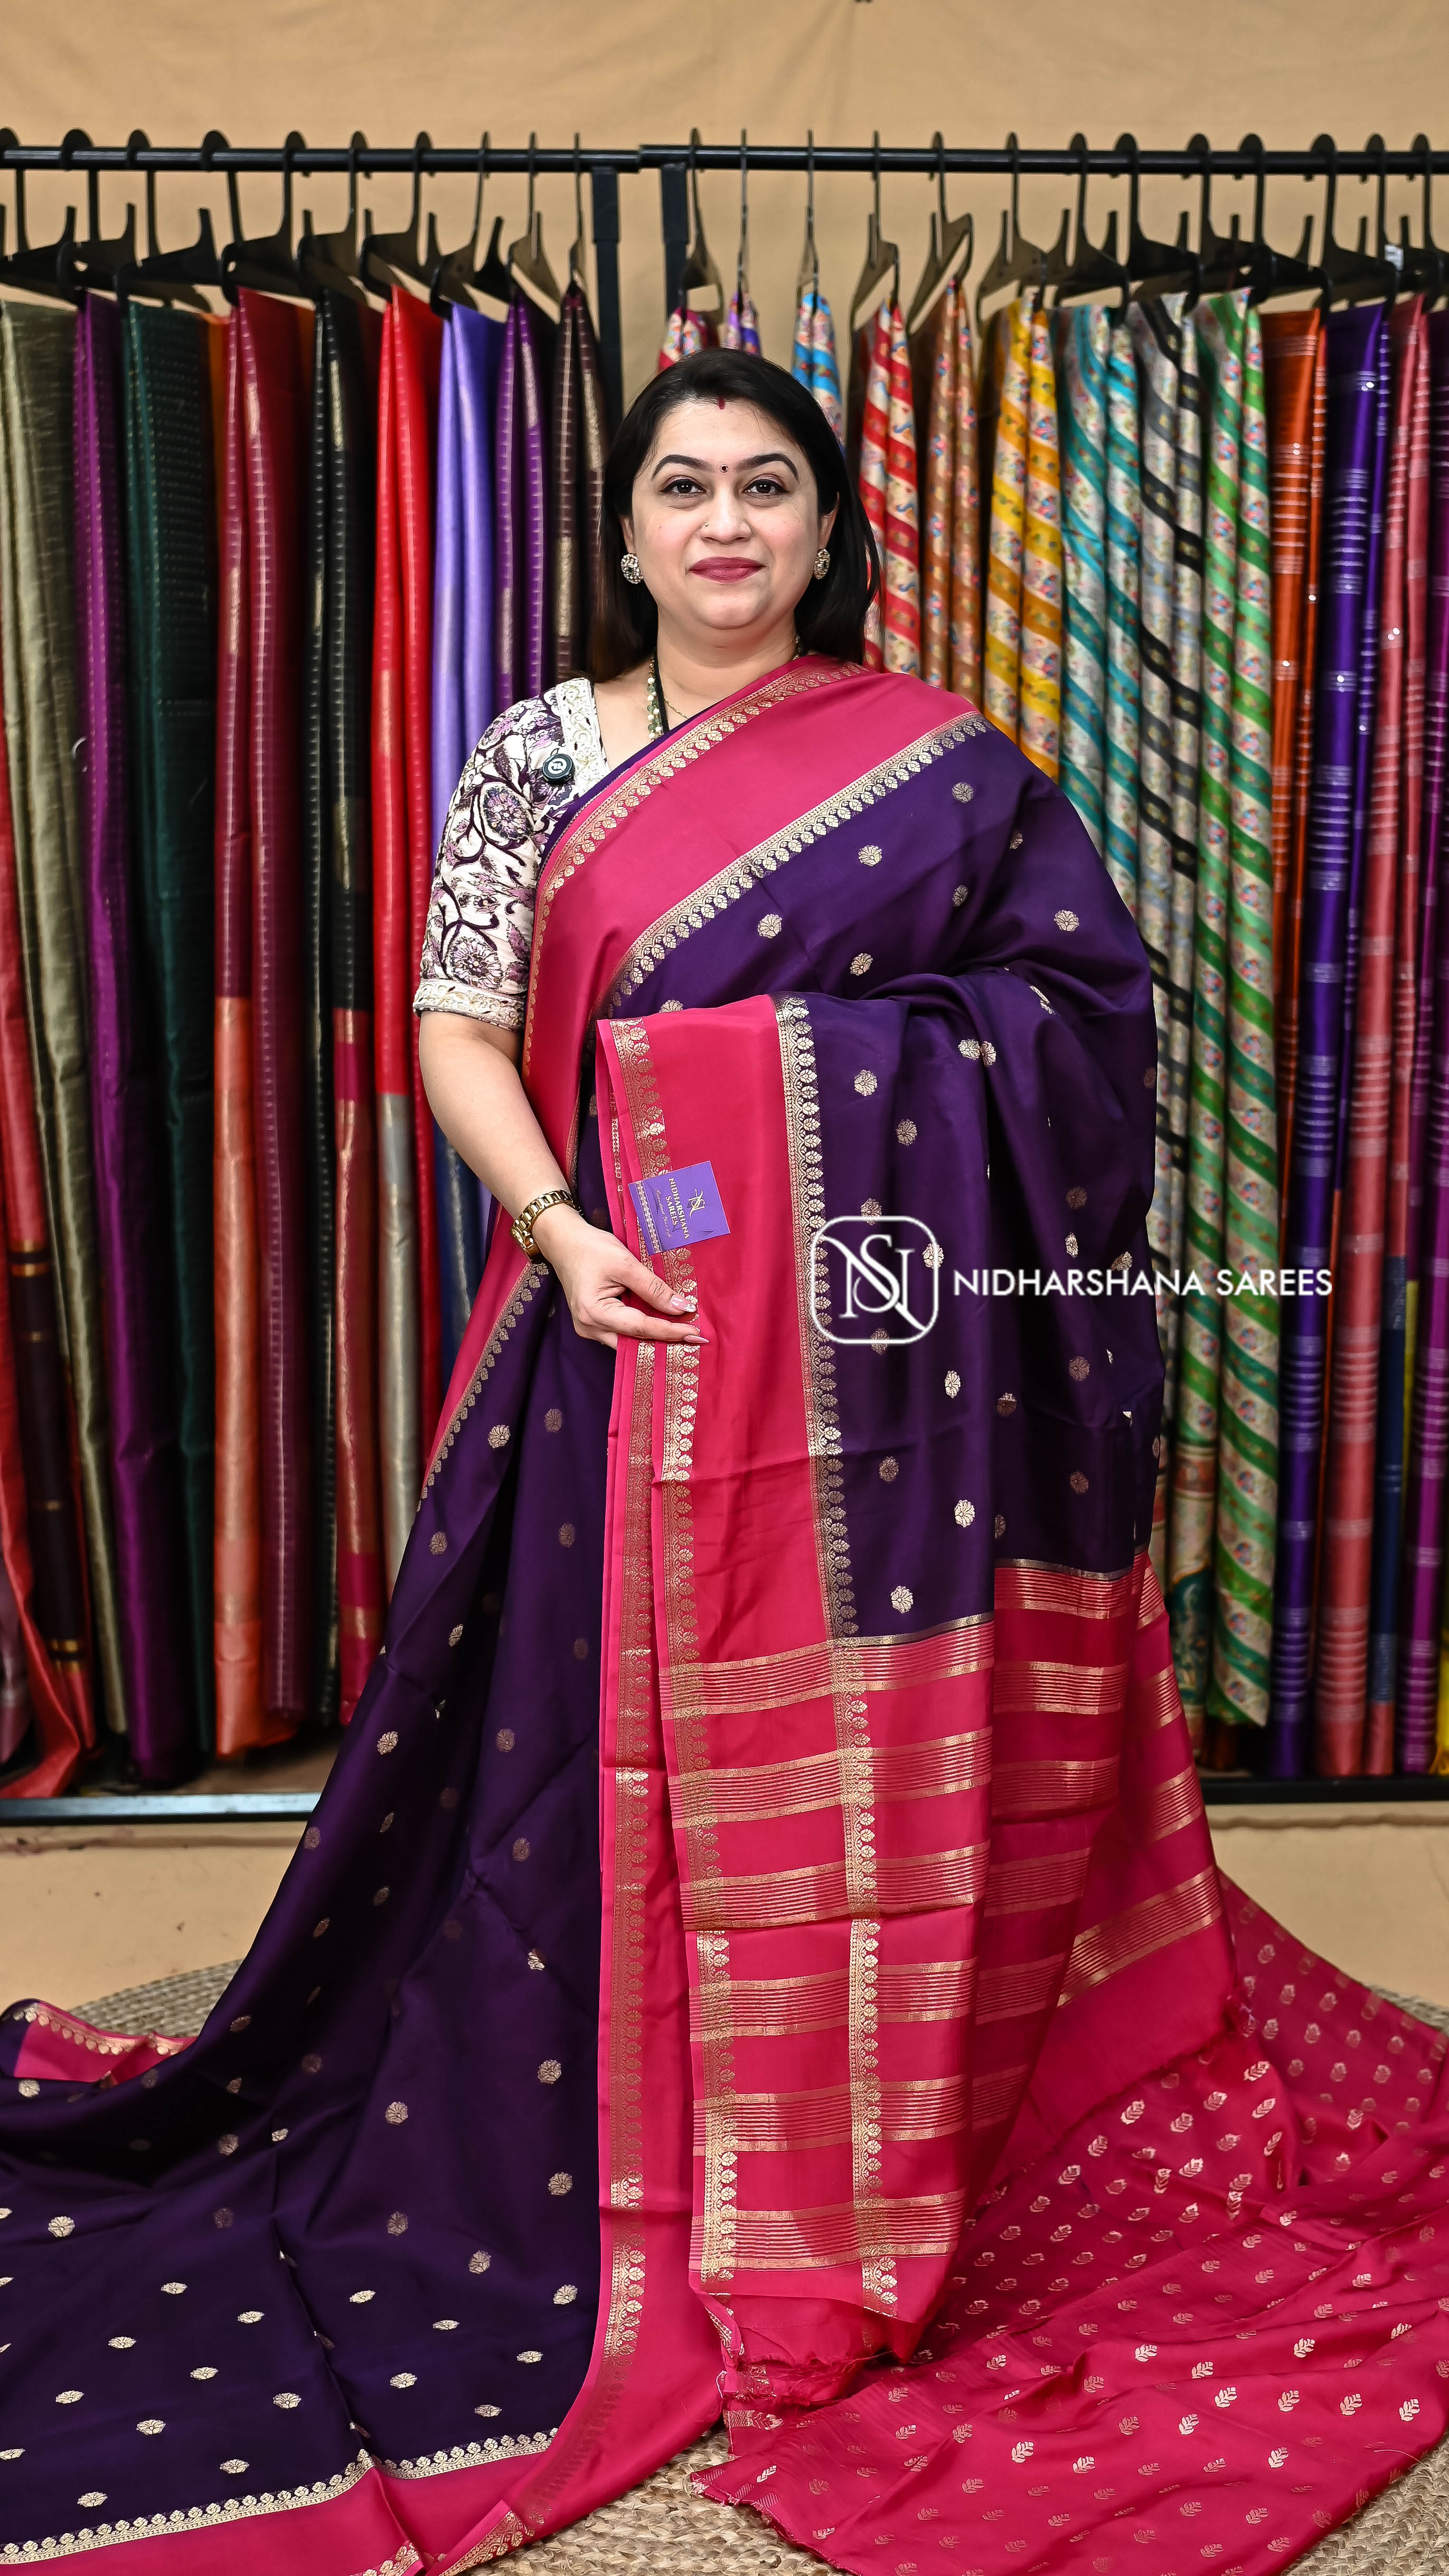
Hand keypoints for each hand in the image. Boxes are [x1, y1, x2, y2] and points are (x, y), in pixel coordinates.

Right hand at [531, 1204, 705, 1350]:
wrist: (564, 1241)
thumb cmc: (591, 1248)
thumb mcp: (625, 1263)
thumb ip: (653, 1288)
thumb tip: (681, 1307)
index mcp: (595, 1312)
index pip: (640, 1327)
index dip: (670, 1331)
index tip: (696, 1332)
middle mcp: (589, 1327)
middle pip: (634, 1341)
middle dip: (665, 1341)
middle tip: (695, 1339)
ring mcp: (588, 1328)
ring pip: (628, 1341)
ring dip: (655, 1338)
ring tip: (683, 1335)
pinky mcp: (592, 1323)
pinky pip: (621, 1334)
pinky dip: (641, 1331)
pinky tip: (662, 1328)